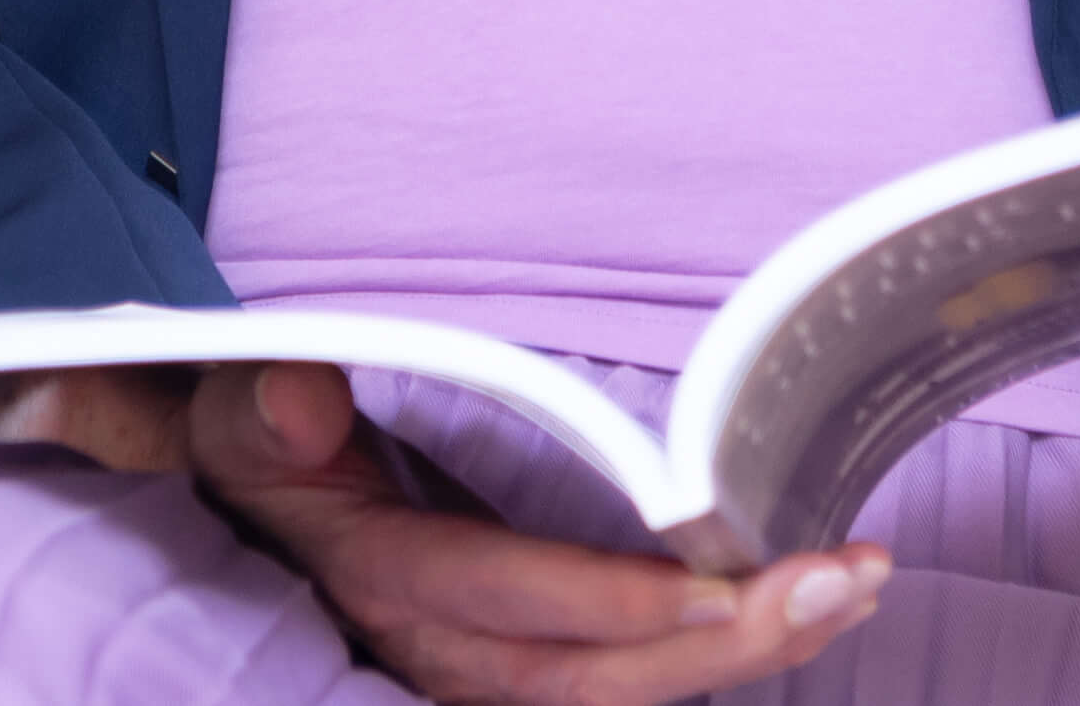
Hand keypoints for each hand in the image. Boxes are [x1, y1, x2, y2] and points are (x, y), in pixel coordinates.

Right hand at [0, 361, 889, 702]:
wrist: (227, 519)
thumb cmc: (246, 456)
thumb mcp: (228, 421)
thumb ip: (259, 415)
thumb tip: (301, 402)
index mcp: (380, 588)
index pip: (509, 606)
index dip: (611, 601)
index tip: (715, 571)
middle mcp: (440, 658)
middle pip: (597, 682)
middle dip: (725, 642)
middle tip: (844, 579)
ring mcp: (484, 679)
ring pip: (627, 694)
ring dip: (747, 648)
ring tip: (852, 585)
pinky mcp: (523, 673)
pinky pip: (629, 683)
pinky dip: (718, 651)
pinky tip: (805, 605)